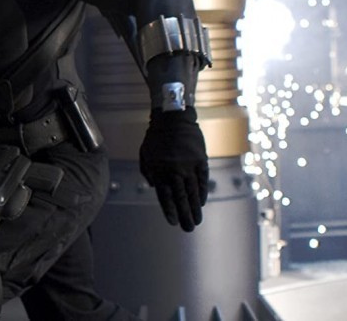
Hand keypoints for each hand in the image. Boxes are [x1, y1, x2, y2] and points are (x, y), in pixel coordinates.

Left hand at [140, 107, 208, 231]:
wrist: (173, 118)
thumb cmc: (155, 137)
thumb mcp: (144, 154)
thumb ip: (148, 172)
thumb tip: (154, 188)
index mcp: (158, 171)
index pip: (164, 196)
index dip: (169, 210)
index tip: (172, 222)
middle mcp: (174, 171)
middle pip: (180, 198)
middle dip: (184, 215)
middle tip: (188, 229)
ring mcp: (189, 166)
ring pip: (193, 192)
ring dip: (195, 209)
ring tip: (197, 221)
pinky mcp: (200, 160)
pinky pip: (202, 181)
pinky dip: (202, 193)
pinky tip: (201, 204)